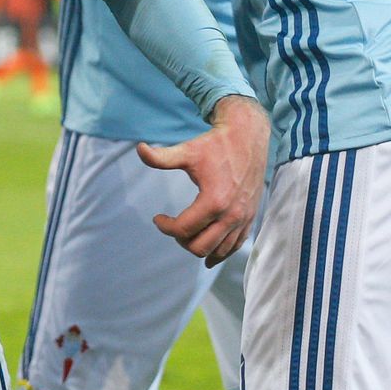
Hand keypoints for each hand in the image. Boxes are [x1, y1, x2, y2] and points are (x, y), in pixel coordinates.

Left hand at [142, 94, 269, 265]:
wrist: (247, 137)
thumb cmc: (216, 144)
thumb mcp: (187, 151)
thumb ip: (161, 157)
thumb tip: (139, 149)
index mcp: (214, 201)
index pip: (183, 229)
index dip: (165, 227)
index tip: (157, 218)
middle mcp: (231, 215)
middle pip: (200, 247)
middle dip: (181, 239)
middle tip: (173, 226)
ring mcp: (243, 218)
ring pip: (218, 251)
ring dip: (199, 246)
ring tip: (188, 233)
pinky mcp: (251, 218)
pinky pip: (236, 246)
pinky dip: (221, 252)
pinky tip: (209, 252)